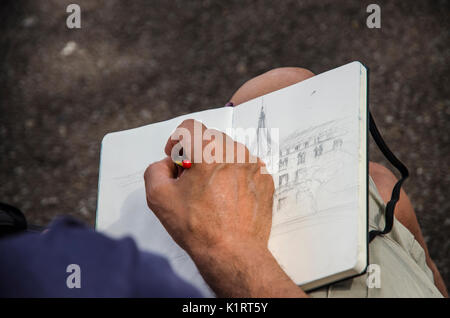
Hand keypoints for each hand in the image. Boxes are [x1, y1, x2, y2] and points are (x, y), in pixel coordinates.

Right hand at [144, 119, 306, 296]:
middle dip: (196, 153)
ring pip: (230, 151)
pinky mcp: (265, 180)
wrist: (233, 253)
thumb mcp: (158, 197)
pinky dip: (234, 175)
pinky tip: (227, 197)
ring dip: (216, 163)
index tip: (176, 157)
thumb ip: (155, 170)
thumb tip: (167, 165)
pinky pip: (246, 167)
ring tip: (210, 190)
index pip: (190, 126)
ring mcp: (254, 166)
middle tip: (190, 178)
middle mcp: (236, 152)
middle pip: (210, 138)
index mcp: (209, 151)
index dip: (176, 139)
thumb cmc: (198, 227)